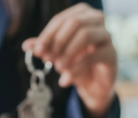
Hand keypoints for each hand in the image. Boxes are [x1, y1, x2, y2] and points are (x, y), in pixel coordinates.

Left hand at [22, 3, 116, 117]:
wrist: (93, 84)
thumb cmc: (75, 63)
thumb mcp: (57, 55)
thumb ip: (44, 48)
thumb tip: (26, 45)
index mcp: (81, 15)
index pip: (61, 19)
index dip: (47, 35)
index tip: (37, 50)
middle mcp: (96, 20)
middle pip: (74, 22)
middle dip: (58, 41)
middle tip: (48, 59)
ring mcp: (106, 36)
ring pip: (85, 34)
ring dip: (68, 53)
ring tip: (58, 68)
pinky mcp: (111, 54)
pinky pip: (93, 55)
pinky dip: (77, 67)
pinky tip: (67, 78)